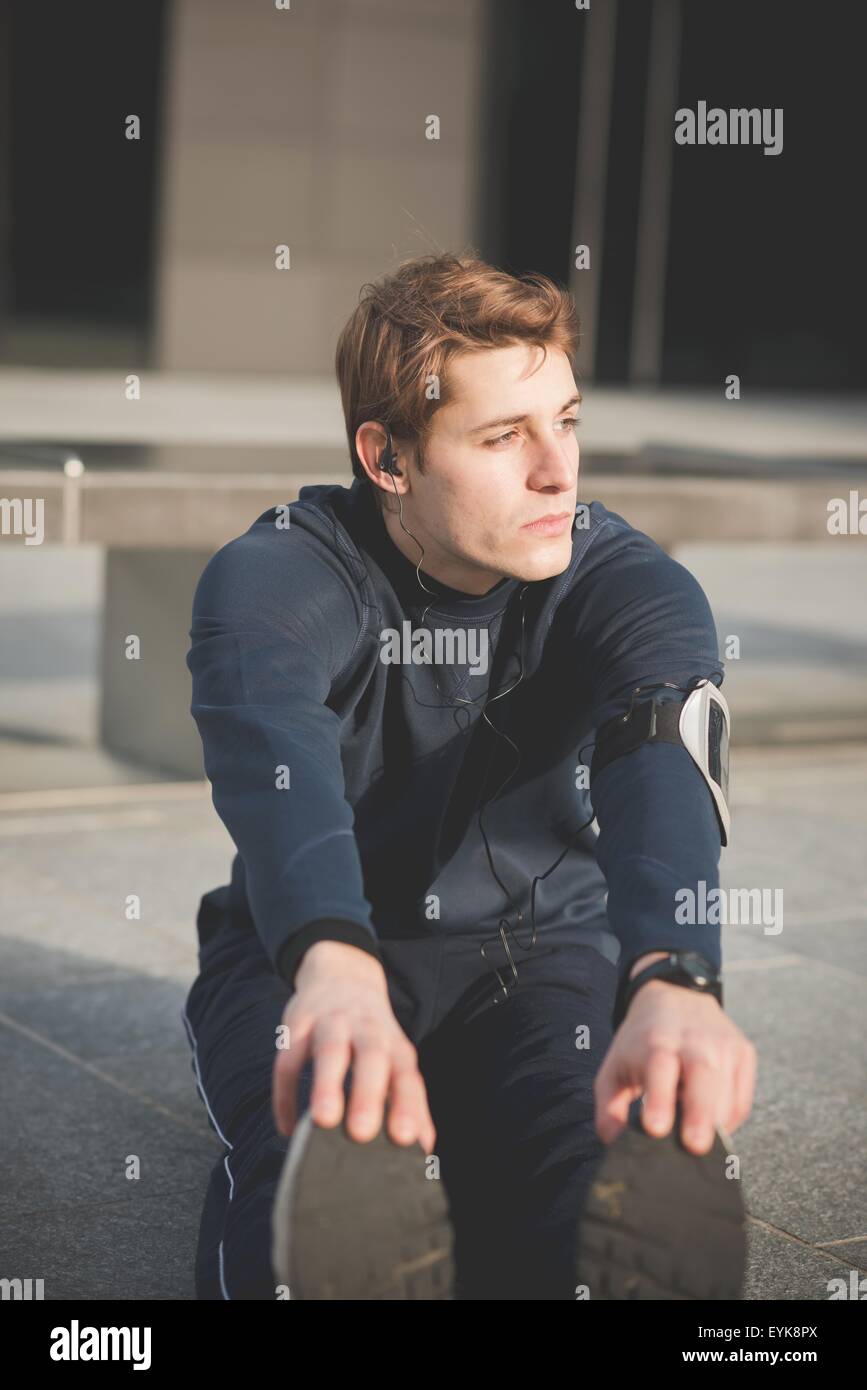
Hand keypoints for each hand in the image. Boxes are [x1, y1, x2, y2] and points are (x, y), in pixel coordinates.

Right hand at [271, 940, 436, 1152]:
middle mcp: (366, 1029)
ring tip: (323, 1120)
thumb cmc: (372, 1033)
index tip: (406, 1140)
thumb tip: (425, 1151)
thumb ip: (409, 1103)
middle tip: (363, 1132)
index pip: (406, 1073)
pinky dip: (286, 1093)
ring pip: (329, 1050)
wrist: (343, 974)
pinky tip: (288, 1128)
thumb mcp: (394, 1058)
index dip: (407, 1105)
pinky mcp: (298, 1023)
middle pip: (371, 1057)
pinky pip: (287, 1059)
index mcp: (394, 1044)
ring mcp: (330, 1023)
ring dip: (326, 1084)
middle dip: (367, 1093)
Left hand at [594, 969, 756, 1154]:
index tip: (655, 1127)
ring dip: (715, 1124)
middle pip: (703, 1076)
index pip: (659, 1068)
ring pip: (727, 1093)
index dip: (659, 1099)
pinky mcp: (744, 1053)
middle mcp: (693, 1040)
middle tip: (695, 1147)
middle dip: (700, 1115)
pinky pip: (742, 1100)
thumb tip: (610, 1140)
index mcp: (656, 1041)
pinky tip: (712, 1124)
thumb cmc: (642, 1042)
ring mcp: (723, 1045)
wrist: (676, 995)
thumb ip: (609, 1106)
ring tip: (697, 1140)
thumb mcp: (615, 1066)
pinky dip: (729, 1120)